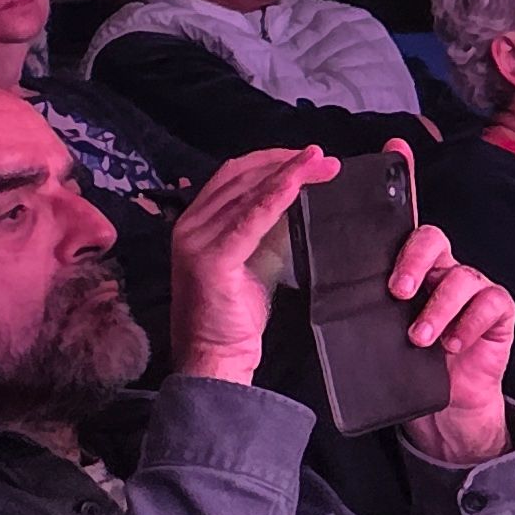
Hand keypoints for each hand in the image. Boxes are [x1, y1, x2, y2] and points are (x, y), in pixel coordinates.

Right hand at [164, 144, 335, 387]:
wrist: (216, 358)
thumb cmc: (235, 315)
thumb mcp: (254, 260)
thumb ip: (266, 229)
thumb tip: (296, 198)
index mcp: (196, 222)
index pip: (234, 176)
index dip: (272, 160)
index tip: (310, 157)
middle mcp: (189, 225)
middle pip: (241, 176)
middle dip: (286, 162)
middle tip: (325, 158)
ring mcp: (195, 241)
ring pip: (247, 192)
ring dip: (289, 174)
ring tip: (323, 165)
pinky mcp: (210, 259)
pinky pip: (248, 220)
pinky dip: (275, 197)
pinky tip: (297, 184)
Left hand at [386, 204, 514, 469]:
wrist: (450, 407)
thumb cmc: (416, 368)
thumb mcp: (386, 341)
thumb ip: (371, 319)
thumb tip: (329, 313)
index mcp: (415, 274)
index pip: (406, 242)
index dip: (398, 251)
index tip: (385, 282)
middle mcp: (444, 274)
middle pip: (435, 241)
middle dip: (416, 262)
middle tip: (399, 293)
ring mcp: (474, 291)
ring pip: (462, 277)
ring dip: (438, 308)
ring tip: (420, 338)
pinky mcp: (500, 313)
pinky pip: (492, 303)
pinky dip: (471, 323)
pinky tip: (454, 344)